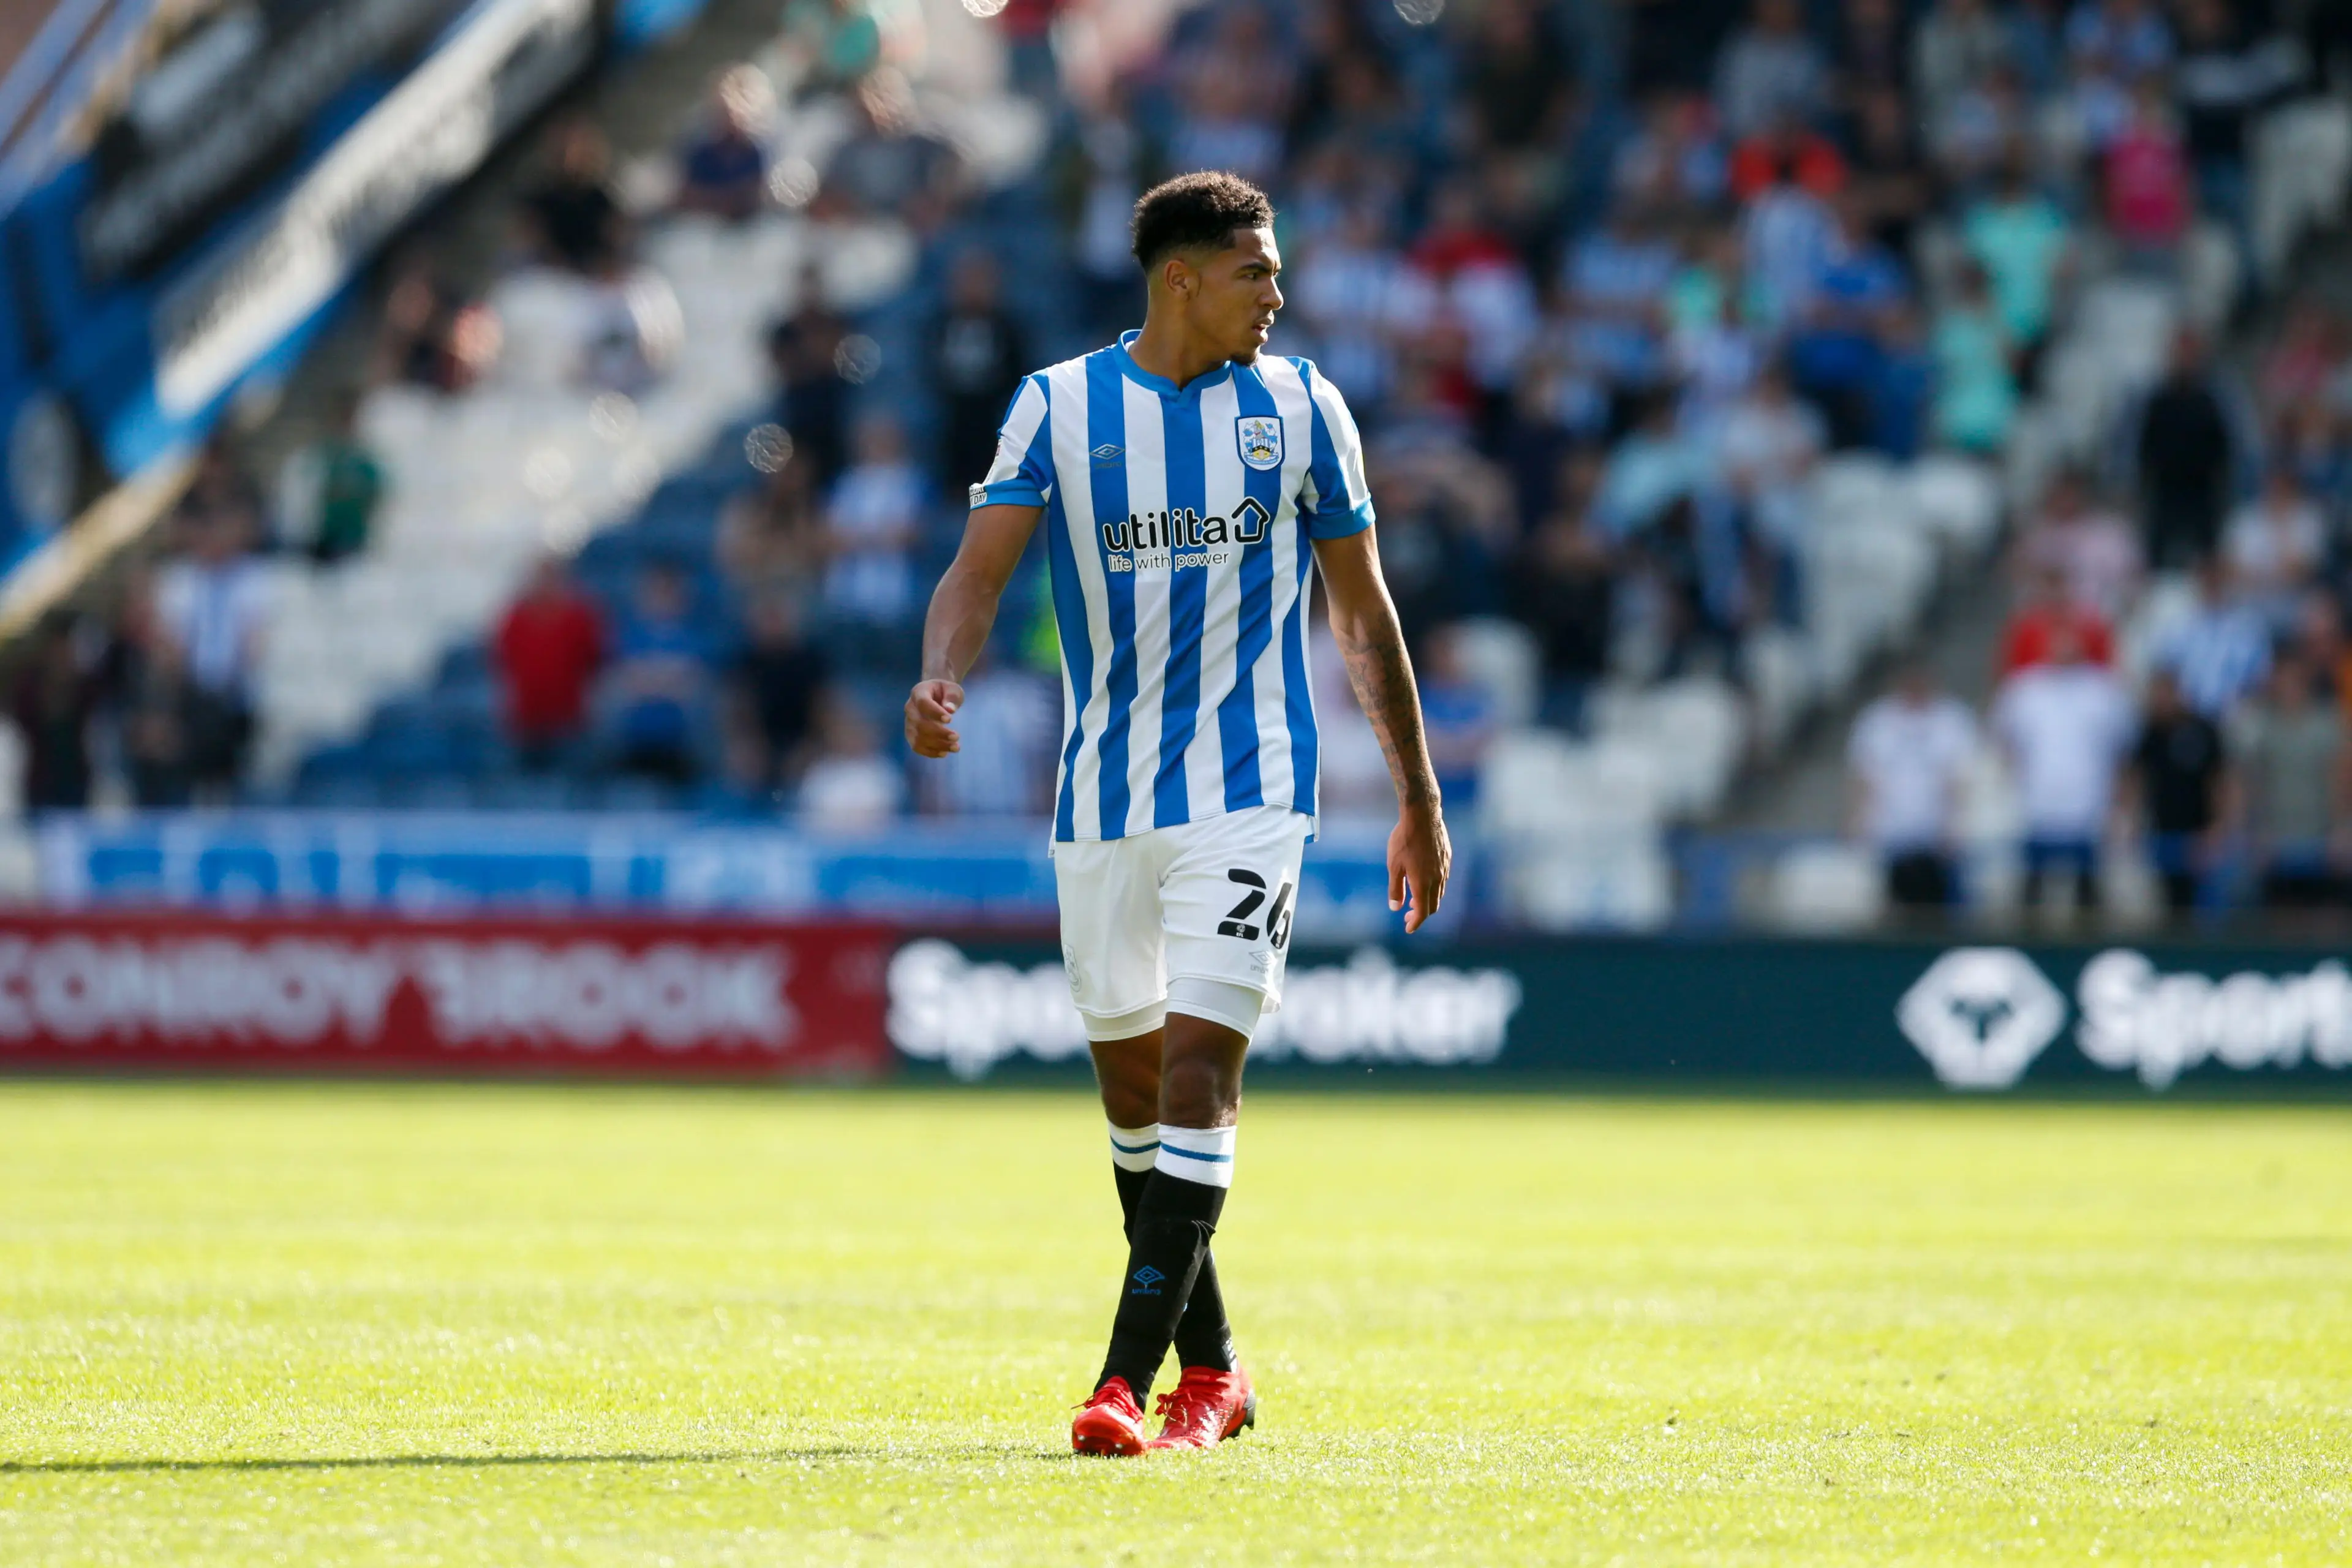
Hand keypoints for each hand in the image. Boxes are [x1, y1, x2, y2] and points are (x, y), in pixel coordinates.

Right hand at [905, 679, 963, 757]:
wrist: (935, 694)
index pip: (923, 703)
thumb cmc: (944, 691)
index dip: (935, 712)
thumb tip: (949, 709)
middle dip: (939, 733)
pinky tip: (944, 753)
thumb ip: (952, 697)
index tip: (950, 720)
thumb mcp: (952, 689)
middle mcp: (910, 708)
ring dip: (937, 745)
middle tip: (956, 737)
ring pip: (917, 738)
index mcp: (918, 692)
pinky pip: (916, 746)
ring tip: (955, 747)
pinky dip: (930, 752)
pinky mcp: (911, 734)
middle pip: (919, 723)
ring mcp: (908, 722)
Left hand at [1387, 803, 1450, 934]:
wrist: (1422, 816)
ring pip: (1440, 893)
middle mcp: (1437, 879)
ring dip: (1428, 901)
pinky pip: (1443, 880)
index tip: (1408, 928)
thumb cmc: (1404, 840)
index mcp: (1422, 883)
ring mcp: (1444, 868)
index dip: (1416, 923)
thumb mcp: (1393, 865)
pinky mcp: (1447, 858)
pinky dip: (1434, 888)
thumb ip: (1395, 888)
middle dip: (1421, 914)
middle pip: (1433, 905)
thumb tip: (1396, 908)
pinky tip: (1424, 881)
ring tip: (1414, 900)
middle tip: (1408, 915)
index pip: (1423, 912)